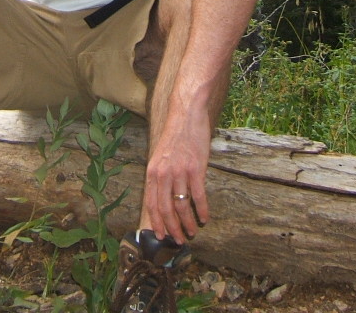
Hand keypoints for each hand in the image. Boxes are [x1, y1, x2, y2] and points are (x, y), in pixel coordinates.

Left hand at [142, 109, 211, 242]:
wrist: (186, 115)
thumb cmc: (175, 136)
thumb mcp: (160, 156)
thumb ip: (160, 176)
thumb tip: (162, 198)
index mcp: (152, 171)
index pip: (151, 203)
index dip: (156, 221)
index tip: (160, 235)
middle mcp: (163, 173)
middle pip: (165, 209)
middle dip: (172, 228)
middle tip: (179, 240)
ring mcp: (180, 171)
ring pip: (182, 206)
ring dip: (187, 223)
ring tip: (192, 232)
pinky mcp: (196, 169)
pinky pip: (198, 196)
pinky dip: (202, 210)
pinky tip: (205, 218)